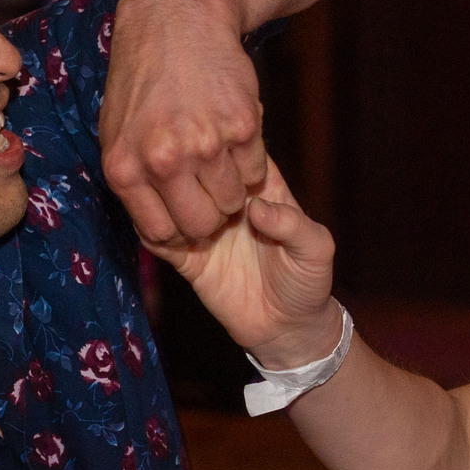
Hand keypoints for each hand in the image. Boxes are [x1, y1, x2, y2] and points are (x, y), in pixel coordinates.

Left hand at [101, 0, 266, 247]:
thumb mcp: (116, 131)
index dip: (177, 228)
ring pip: (233, 202)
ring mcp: (204, 144)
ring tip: (220, 158)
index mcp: (124, 168)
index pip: (160, 233)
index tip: (184, 213)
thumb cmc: (141, 77)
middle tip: (209, 191)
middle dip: (210, 216)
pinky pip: (255, 170)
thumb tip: (154, 223)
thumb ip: (133, 180)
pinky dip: (250, 161)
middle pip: (201, 225)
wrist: (175, 19)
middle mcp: (162, 161)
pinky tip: (233, 134)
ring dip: (232, 188)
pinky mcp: (241, 125)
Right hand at [146, 155, 339, 364]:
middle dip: (188, 167)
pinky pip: (160, 238)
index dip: (224, 142)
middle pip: (198, 169)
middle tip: (186, 175)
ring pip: (173, 199)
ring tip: (174, 207)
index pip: (238, 152)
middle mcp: (228, 202)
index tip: (210, 139)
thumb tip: (255, 206)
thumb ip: (293, 224)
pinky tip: (162, 233)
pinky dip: (153, 232)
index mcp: (262, 189)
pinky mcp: (187, 256)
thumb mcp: (316, 250)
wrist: (287, 329)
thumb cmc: (308, 283)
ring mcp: (205, 228)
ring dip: (167, 199)